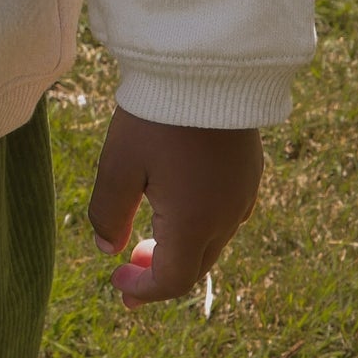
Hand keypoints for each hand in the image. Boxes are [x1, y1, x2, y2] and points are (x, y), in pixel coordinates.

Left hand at [88, 107, 262, 306]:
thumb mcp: (118, 166)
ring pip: (213, 241)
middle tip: (126, 270)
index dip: (143, 290)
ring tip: (147, 241)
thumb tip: (108, 249)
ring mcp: (243, 194)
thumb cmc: (155, 117)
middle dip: (160, 274)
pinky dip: (199, 226)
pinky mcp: (249, 173)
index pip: (173, 281)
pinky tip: (177, 209)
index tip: (116, 283)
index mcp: (194, 222)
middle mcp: (227, 216)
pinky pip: (226, 215)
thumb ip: (108, 214)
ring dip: (181, 250)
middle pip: (195, 266)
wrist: (205, 67)